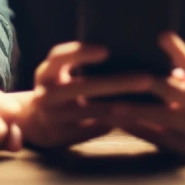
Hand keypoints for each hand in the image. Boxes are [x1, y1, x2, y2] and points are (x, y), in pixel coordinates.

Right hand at [17, 41, 154, 149]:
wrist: (36, 123)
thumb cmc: (60, 87)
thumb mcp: (60, 72)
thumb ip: (81, 62)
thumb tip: (127, 48)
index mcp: (46, 72)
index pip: (60, 57)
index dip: (81, 52)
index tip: (105, 51)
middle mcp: (46, 94)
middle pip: (84, 87)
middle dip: (118, 83)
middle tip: (147, 79)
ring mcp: (54, 117)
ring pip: (94, 111)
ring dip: (123, 106)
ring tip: (148, 102)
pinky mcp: (64, 135)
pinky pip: (95, 129)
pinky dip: (117, 123)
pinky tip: (139, 120)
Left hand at [106, 32, 184, 153]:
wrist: (182, 134)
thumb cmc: (171, 99)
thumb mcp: (175, 81)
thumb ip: (167, 66)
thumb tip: (152, 39)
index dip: (177, 50)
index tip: (162, 35)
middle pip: (173, 90)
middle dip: (149, 82)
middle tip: (127, 76)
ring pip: (162, 115)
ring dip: (136, 108)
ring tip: (112, 103)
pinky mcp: (179, 147)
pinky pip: (153, 135)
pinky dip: (132, 126)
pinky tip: (112, 120)